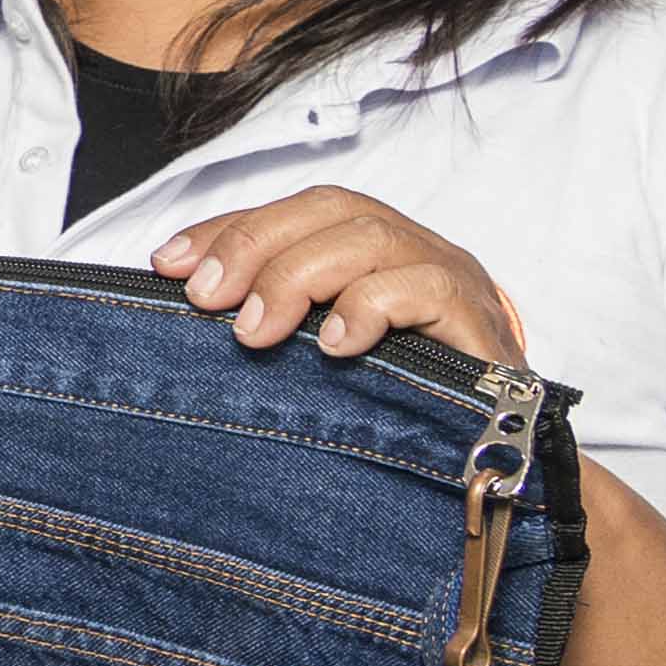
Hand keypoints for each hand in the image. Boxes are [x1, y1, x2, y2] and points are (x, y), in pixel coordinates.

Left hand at [152, 188, 524, 366]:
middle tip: (206, 301)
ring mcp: (449, 279)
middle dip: (254, 247)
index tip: (168, 267)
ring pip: (371, 236)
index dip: (227, 229)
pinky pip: (425, 286)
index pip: (293, 211)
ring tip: (254, 332)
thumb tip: (187, 297)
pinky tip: (334, 346)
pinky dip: (369, 306)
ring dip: (298, 277)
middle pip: (330, 209)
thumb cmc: (396, 400)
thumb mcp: (318, 352)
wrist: (497, 456)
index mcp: (368, 249)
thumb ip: (270, 318)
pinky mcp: (480, 321)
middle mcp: (410, 251)